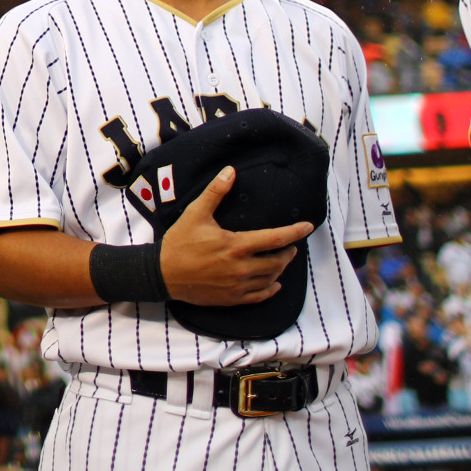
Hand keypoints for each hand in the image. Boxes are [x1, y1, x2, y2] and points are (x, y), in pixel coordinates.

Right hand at [158, 166, 315, 305]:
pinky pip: (259, 296)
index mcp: (236, 245)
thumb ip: (216, 192)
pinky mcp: (231, 299)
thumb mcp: (196, 213)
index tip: (308, 227)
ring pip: (270, 279)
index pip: (275, 239)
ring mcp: (237, 286)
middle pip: (277, 262)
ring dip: (280, 269)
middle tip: (290, 246)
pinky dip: (271, 290)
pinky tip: (274, 284)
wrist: (162, 274)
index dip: (295, 232)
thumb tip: (231, 171)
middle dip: (288, 253)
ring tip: (281, 260)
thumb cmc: (180, 242)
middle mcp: (241, 268)